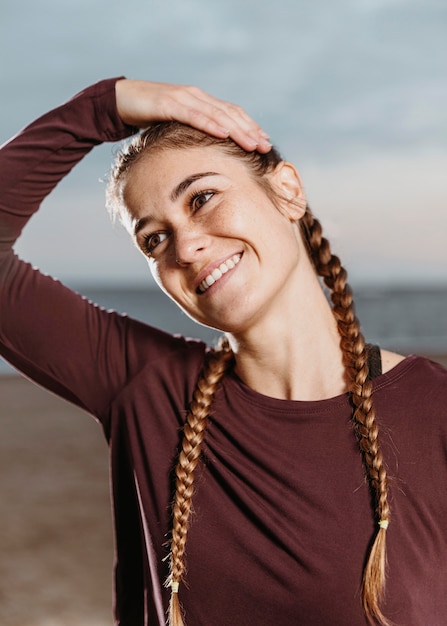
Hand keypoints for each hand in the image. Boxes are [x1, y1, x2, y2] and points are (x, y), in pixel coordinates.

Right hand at [115, 79, 271, 152]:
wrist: (119, 100)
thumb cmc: (148, 117)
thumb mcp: (175, 127)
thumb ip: (192, 135)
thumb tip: (207, 155)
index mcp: (200, 102)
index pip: (231, 114)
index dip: (249, 127)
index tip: (265, 142)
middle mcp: (196, 97)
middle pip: (229, 114)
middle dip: (249, 130)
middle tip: (266, 146)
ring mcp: (183, 98)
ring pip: (216, 114)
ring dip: (236, 129)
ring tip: (251, 142)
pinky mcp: (168, 103)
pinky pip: (193, 115)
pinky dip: (209, 124)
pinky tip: (223, 133)